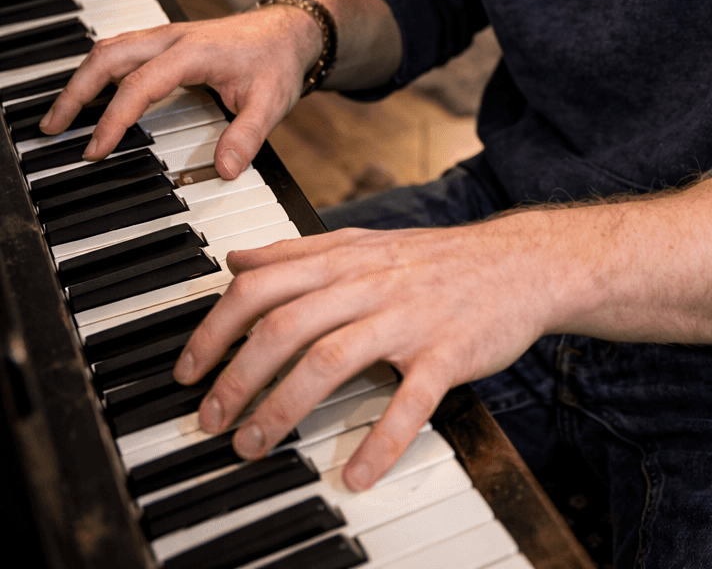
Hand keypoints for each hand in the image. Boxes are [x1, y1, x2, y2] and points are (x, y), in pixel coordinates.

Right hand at [37, 6, 320, 178]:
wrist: (292, 28)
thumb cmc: (278, 59)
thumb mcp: (272, 102)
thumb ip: (247, 136)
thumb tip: (225, 169)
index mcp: (193, 51)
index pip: (139, 85)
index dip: (114, 119)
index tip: (97, 149)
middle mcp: (173, 38)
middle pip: (109, 56)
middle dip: (76, 91)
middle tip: (54, 127)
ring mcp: (167, 37)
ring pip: (110, 48)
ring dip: (82, 78)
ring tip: (61, 114)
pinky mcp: (167, 41)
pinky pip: (122, 49)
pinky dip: (98, 70)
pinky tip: (90, 93)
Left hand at [173, 215, 556, 489]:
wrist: (520, 262)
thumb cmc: (436, 259)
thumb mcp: (364, 241)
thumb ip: (298, 253)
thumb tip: (236, 260)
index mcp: (344, 259)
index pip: (262, 285)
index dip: (216, 328)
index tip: (188, 371)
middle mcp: (368, 284)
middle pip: (285, 325)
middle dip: (237, 377)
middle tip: (210, 420)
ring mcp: (408, 317)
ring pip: (331, 358)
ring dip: (284, 407)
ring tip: (255, 446)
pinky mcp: (447, 352)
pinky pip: (409, 400)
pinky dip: (381, 439)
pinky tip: (357, 473)